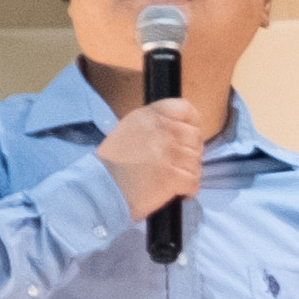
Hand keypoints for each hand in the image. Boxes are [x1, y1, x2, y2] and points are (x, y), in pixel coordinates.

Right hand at [96, 97, 206, 219]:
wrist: (102, 187)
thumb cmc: (114, 163)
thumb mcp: (130, 129)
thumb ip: (156, 125)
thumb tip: (183, 128)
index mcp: (149, 116)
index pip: (185, 109)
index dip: (193, 124)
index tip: (190, 137)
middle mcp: (161, 131)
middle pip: (195, 137)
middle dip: (190, 152)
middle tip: (177, 164)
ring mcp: (168, 153)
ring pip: (196, 162)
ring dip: (188, 173)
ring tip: (171, 178)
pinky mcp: (172, 176)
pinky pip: (194, 182)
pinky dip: (188, 189)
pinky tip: (174, 190)